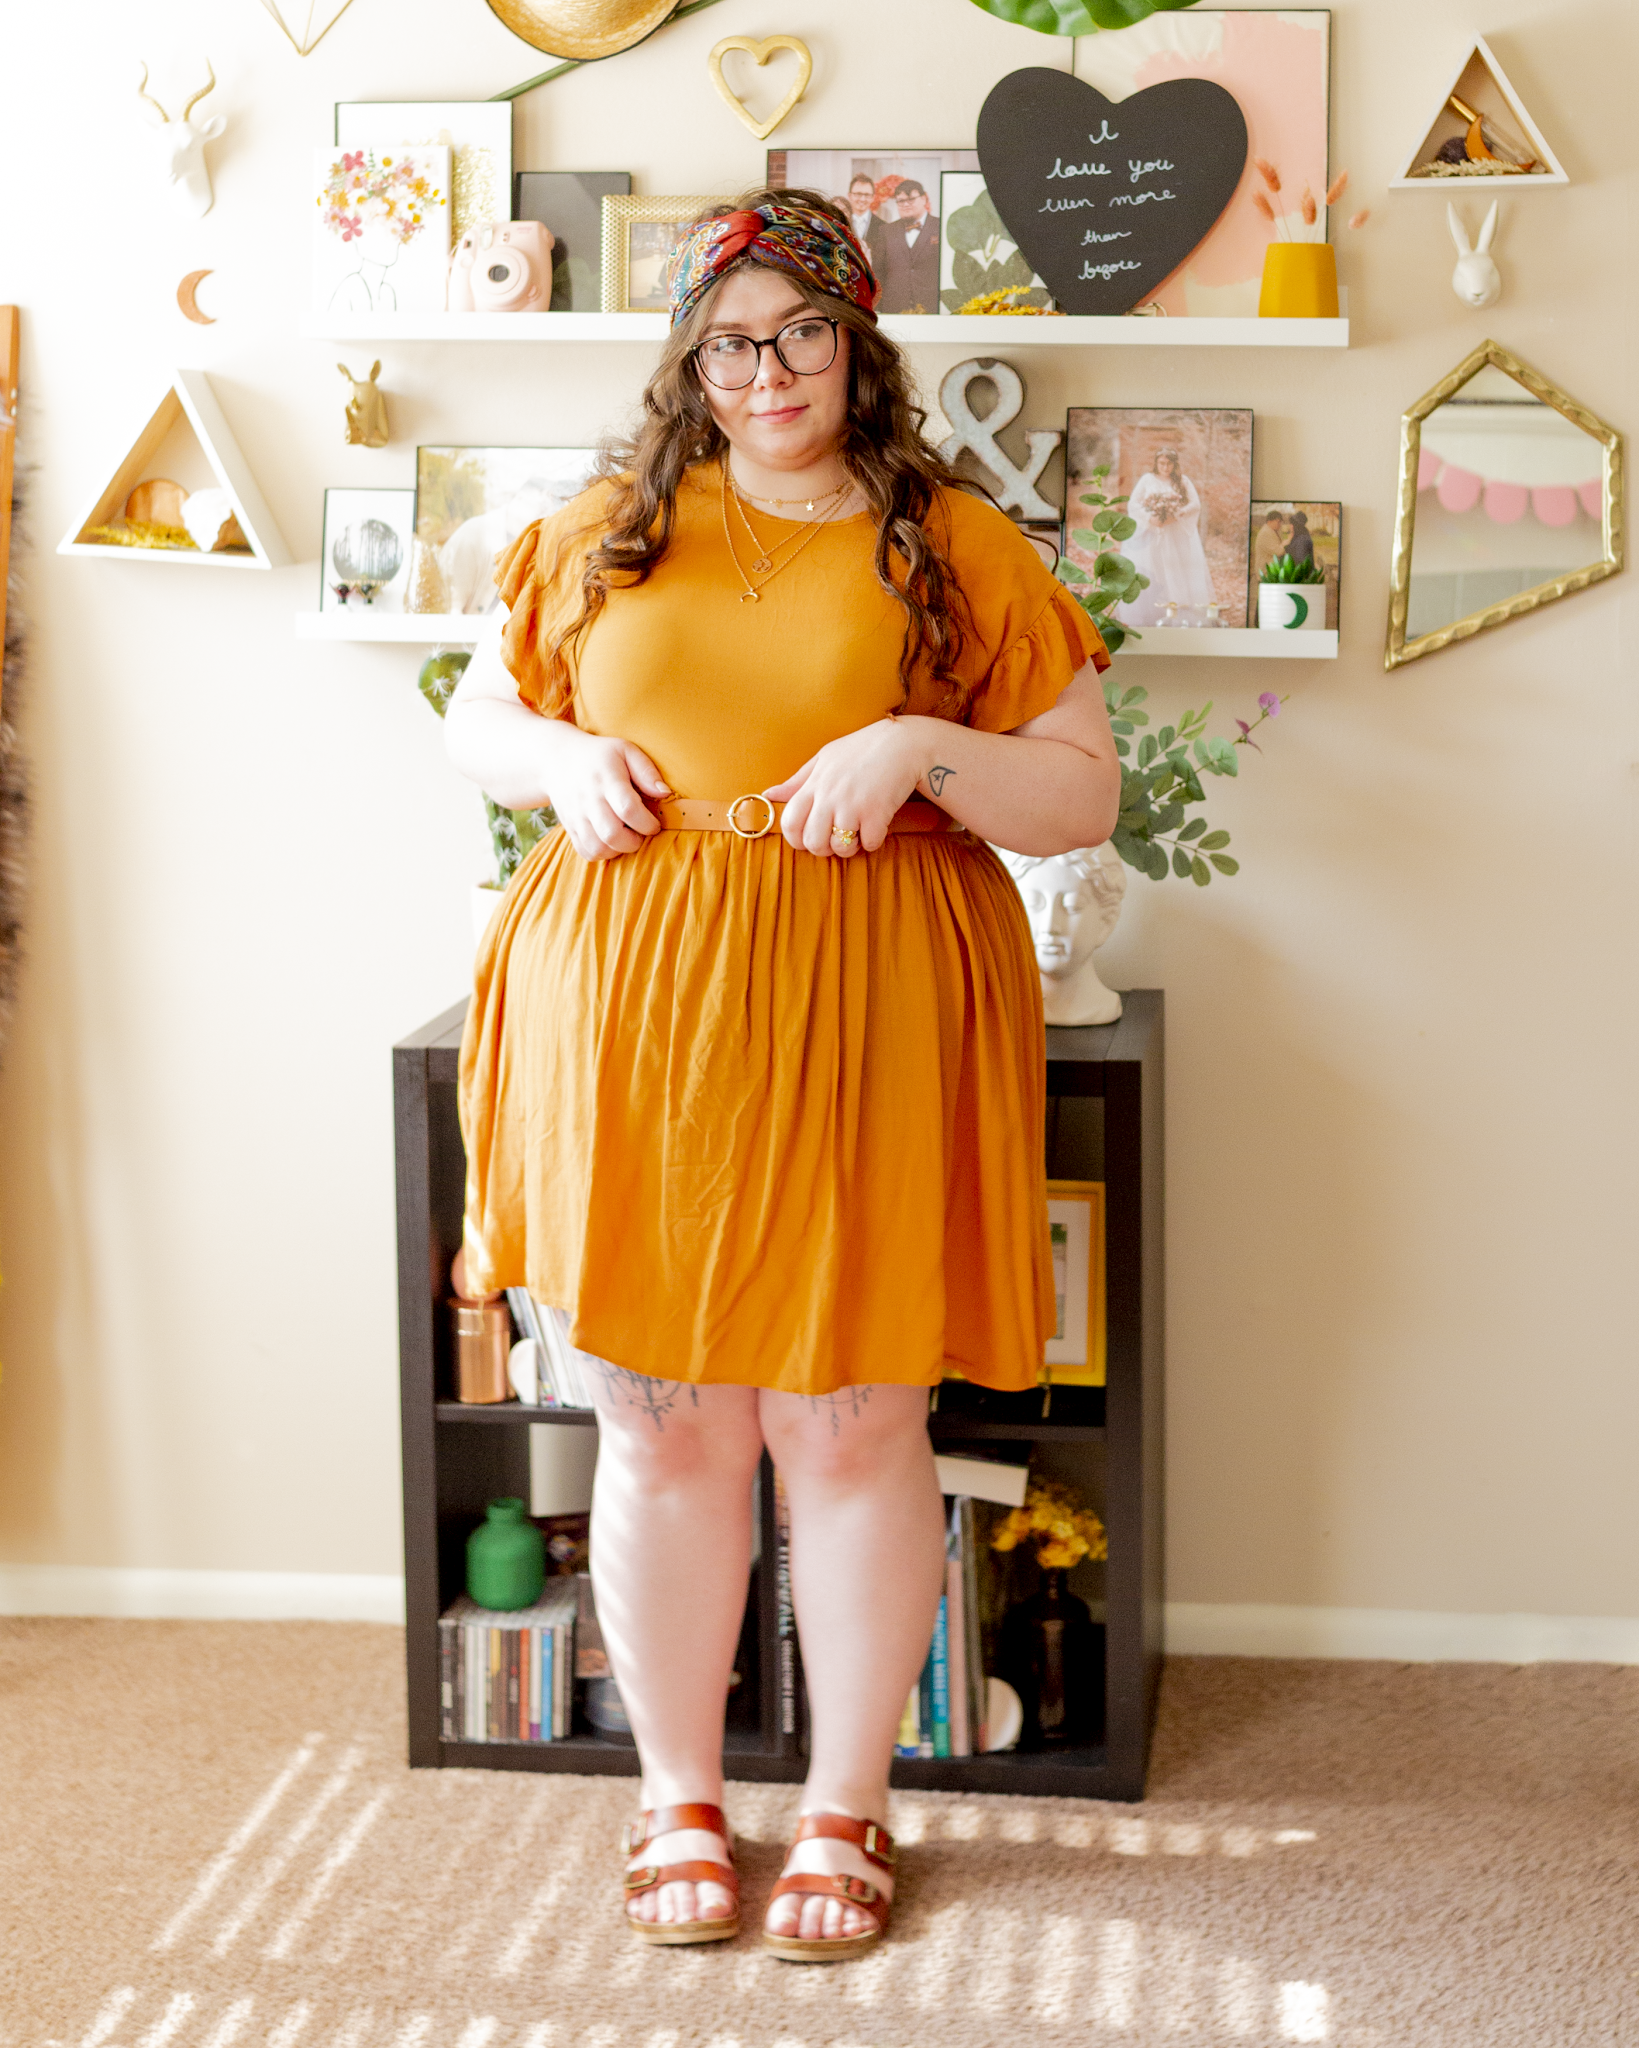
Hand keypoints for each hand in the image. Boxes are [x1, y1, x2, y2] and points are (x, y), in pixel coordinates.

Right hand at [547, 728, 670, 861]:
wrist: (558, 759)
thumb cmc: (600, 755)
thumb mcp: (625, 750)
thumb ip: (646, 771)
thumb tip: (665, 793)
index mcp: (606, 779)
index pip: (628, 808)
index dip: (647, 823)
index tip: (654, 823)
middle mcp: (589, 800)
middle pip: (611, 834)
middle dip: (634, 841)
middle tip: (641, 833)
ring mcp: (576, 816)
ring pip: (598, 848)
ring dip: (618, 850)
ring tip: (626, 837)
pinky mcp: (569, 827)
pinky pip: (586, 852)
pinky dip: (602, 853)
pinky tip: (611, 841)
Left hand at [764, 718, 922, 857]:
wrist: (903, 743)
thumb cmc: (862, 750)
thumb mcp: (824, 758)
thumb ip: (797, 781)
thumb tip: (769, 794)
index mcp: (814, 783)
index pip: (790, 821)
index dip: (795, 839)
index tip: (808, 838)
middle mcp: (830, 795)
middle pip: (813, 842)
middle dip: (823, 849)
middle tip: (835, 839)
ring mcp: (853, 805)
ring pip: (840, 848)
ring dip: (849, 848)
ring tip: (857, 832)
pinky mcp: (877, 812)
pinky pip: (869, 844)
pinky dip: (874, 841)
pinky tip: (878, 825)